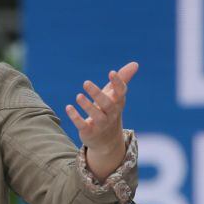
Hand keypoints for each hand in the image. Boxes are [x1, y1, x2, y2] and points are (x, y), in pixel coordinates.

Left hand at [65, 61, 138, 180]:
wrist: (107, 140)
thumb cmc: (109, 111)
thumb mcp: (115, 96)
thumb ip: (123, 79)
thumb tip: (135, 63)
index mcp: (118, 102)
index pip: (121, 92)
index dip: (117, 83)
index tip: (111, 72)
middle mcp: (111, 114)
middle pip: (107, 104)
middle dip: (97, 94)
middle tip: (85, 82)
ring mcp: (101, 124)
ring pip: (96, 116)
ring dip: (87, 106)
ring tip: (78, 96)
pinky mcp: (89, 132)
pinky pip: (83, 125)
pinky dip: (76, 117)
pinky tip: (68, 107)